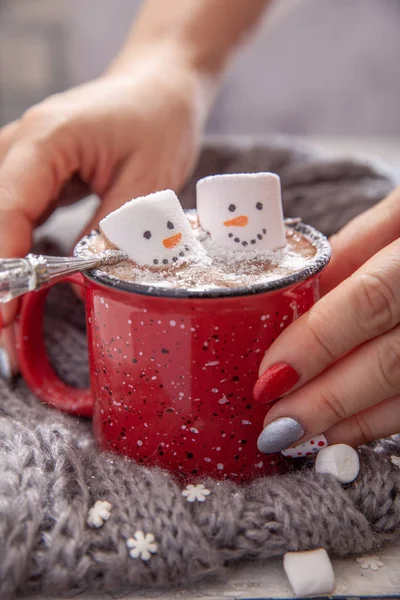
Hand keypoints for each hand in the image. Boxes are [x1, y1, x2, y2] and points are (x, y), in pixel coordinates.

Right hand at [0, 56, 205, 373]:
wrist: (158, 87)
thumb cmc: (157, 121)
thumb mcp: (146, 183)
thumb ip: (110, 236)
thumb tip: (79, 288)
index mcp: (46, 139)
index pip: (7, 209)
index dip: (3, 268)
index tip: (3, 317)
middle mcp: (19, 145)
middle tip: (3, 336)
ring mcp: (19, 159)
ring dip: (0, 270)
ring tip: (7, 322)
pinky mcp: (30, 175)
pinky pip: (7, 216)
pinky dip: (9, 254)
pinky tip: (17, 287)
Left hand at [254, 185, 399, 454]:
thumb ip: (356, 249)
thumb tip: (298, 294)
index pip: (371, 299)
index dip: (317, 343)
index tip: (269, 375)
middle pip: (393, 359)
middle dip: (328, 398)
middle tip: (278, 425)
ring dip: (357, 419)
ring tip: (306, 434)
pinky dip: (387, 418)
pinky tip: (352, 428)